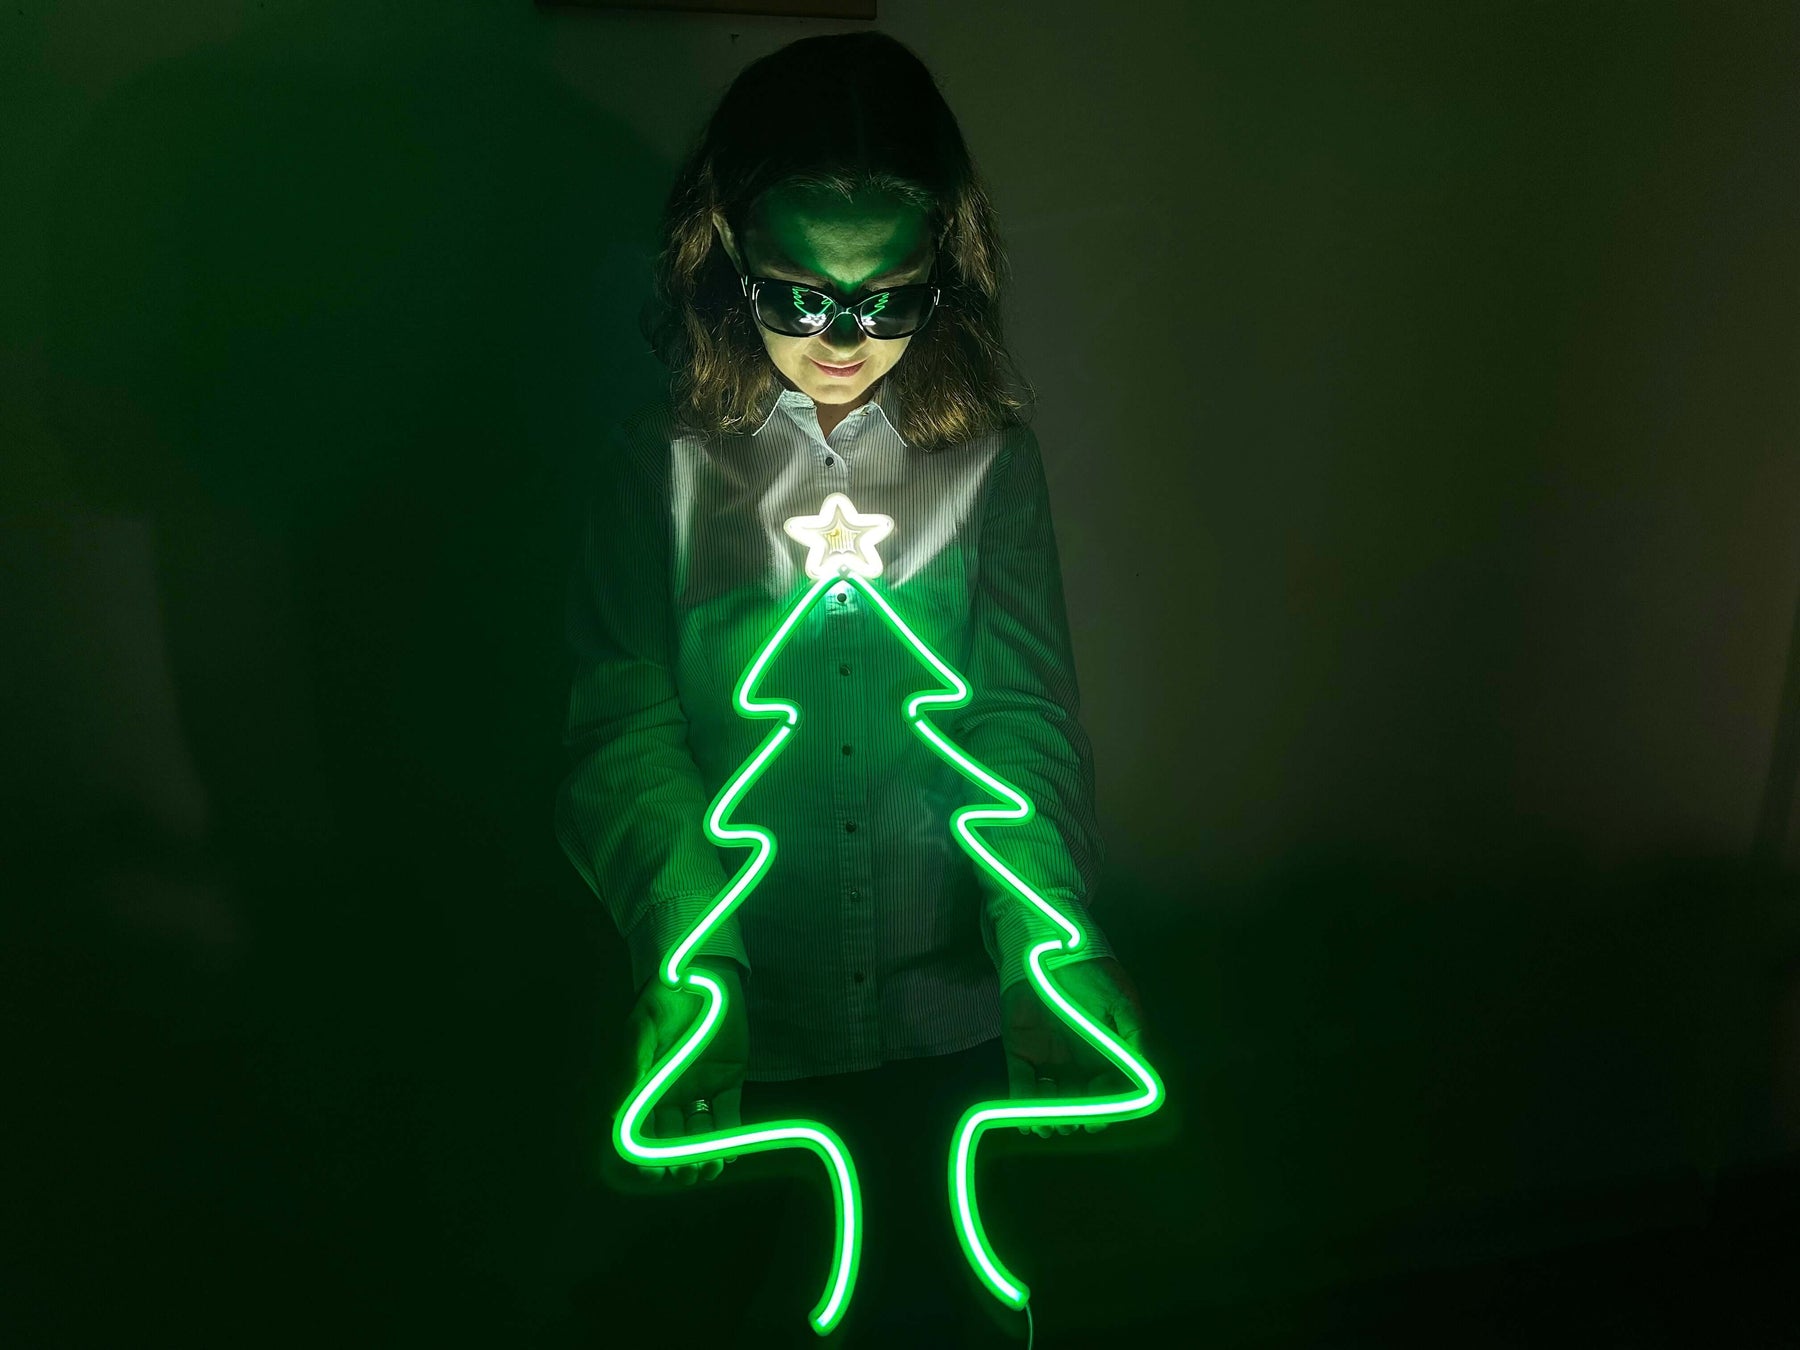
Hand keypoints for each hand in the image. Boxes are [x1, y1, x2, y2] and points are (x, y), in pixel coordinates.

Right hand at [617, 957, 747, 1185]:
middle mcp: (670, 1094)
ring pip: (700, 1133)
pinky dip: (730, 1136)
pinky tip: (730, 1152)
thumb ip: (631, 1064)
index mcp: (644, 1085)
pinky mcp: (729, 1082)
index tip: (650, 1172)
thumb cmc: (665, 997)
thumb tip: (615, 1110)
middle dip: (676, 1163)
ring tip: (709, 1167)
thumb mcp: (643, 1026)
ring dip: (704, 1155)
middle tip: (684, 1173)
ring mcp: (700, 1089)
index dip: (643, 1155)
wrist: (706, 972)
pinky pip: (729, 1115)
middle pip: (671, 1139)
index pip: (640, 1128)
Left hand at [1000, 955, 1144, 1137]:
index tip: (1100, 1120)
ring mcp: (1046, 1058)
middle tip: (1074, 1126)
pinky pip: (1020, 1083)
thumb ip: (1135, 1038)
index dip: (1103, 1108)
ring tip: (1049, 1127)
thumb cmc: (1094, 975)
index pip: (1104, 1091)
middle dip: (1076, 1118)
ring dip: (1050, 1117)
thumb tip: (1148, 1075)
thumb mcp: (1123, 1004)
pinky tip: (1030, 1119)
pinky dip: (1023, 1104)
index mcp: (1101, 1055)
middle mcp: (1074, 1062)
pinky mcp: (1019, 1051)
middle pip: (1077, 1101)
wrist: (1053, 950)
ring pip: (1048, 1099)